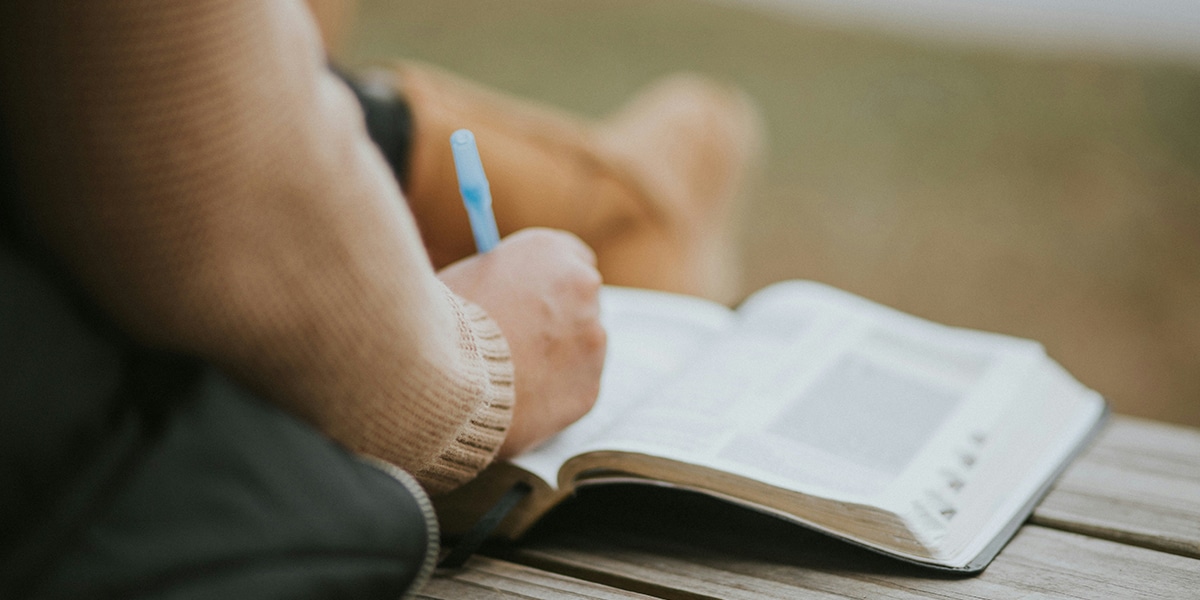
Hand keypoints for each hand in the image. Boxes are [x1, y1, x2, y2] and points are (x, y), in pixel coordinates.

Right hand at [438, 228, 605, 458]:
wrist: (447, 377)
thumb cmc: (443, 324)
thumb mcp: (467, 277)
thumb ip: (502, 279)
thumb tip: (509, 293)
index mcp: (550, 250)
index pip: (571, 258)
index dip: (548, 282)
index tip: (534, 298)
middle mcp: (583, 286)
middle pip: (581, 303)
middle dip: (557, 320)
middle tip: (521, 341)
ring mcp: (592, 339)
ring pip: (580, 348)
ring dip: (556, 358)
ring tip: (510, 375)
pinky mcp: (588, 387)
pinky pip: (573, 389)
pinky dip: (552, 396)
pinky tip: (519, 399)